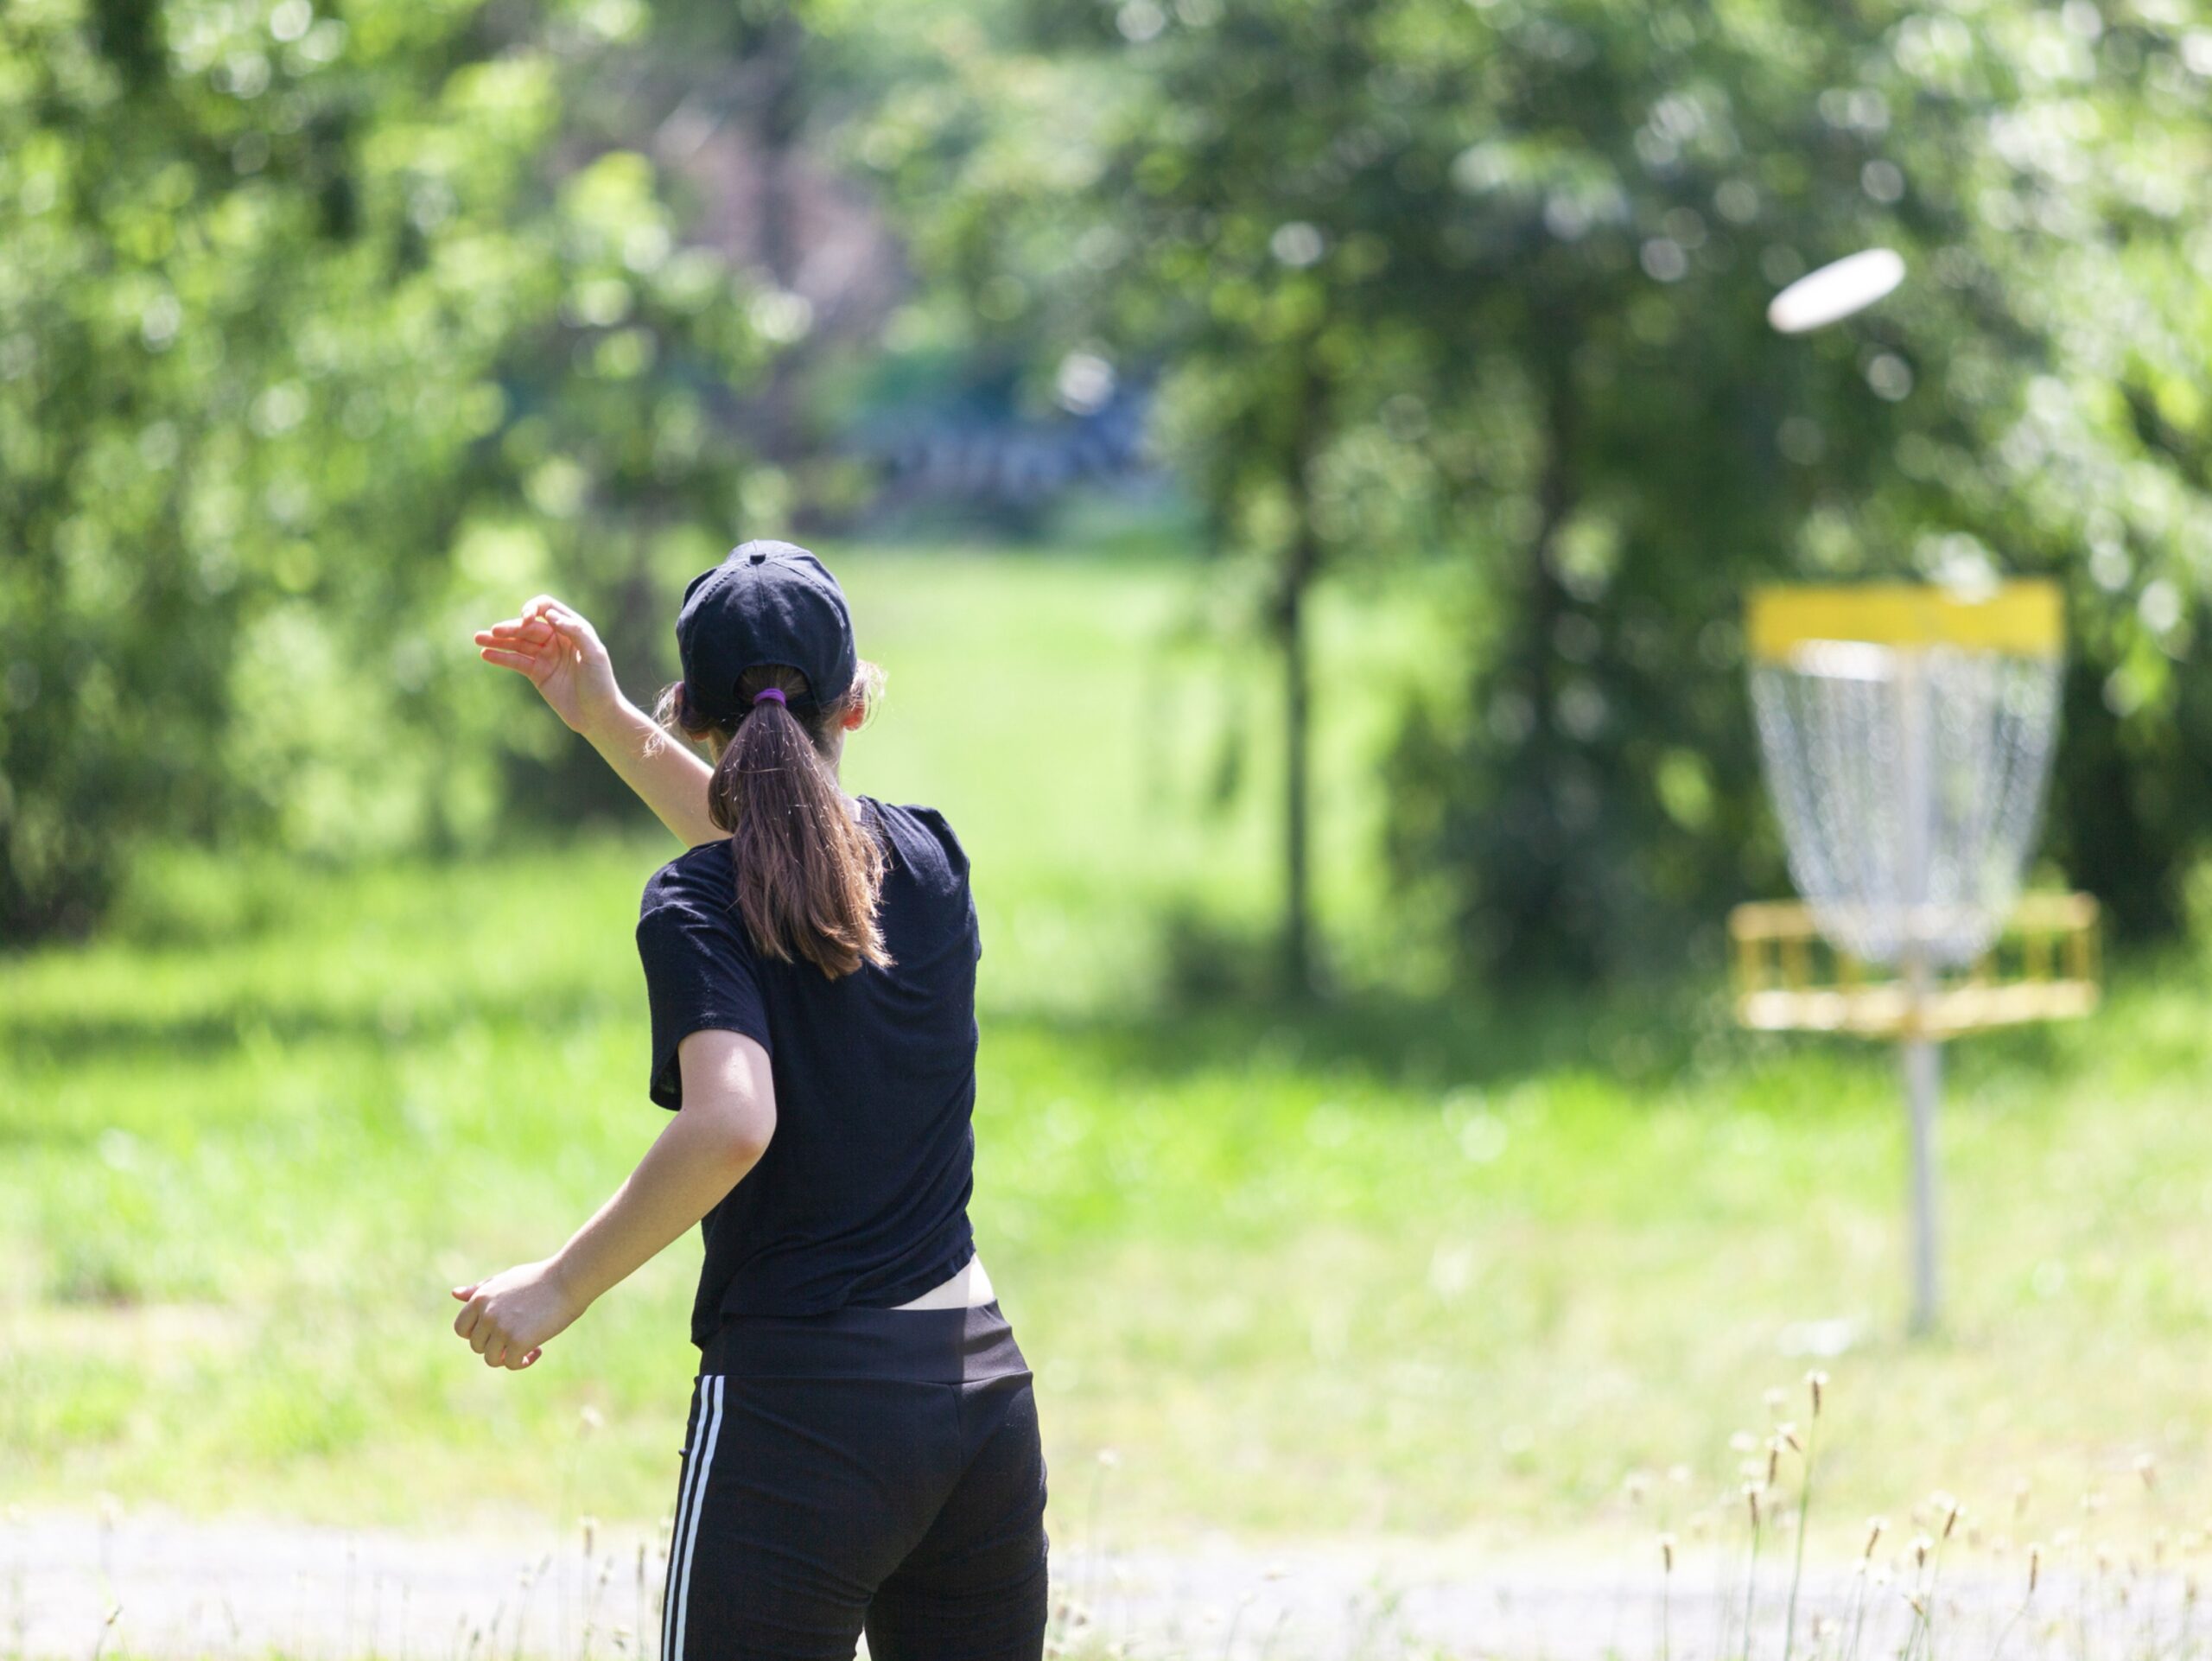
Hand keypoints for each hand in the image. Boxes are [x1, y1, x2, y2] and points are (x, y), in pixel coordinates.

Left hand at [450, 1259, 585, 1370]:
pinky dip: (523, 1362)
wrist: (568, 1278)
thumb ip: (481, 1289)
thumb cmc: (540, 1278)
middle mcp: (486, 1313)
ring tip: (529, 1347)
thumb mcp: (506, 1280)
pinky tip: (538, 1350)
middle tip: (518, 1339)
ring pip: (491, 1359)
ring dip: (508, 1357)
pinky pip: (511, 1363)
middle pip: (477, 1346)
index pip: (461, 1329)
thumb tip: (455, 1294)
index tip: (496, 1332)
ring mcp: (501, 1328)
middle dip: (495, 1346)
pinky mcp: (518, 1340)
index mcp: (481, 1298)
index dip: (477, 1335)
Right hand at [473, 596, 623, 737]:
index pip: (547, 609)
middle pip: (528, 627)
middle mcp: (557, 639)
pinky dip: (501, 657)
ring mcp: (545, 656)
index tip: (526, 619)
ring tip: (478, 638)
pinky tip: (486, 654)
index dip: (533, 609)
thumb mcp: (595, 654)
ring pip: (518, 643)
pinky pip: (516, 661)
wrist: (598, 715)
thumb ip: (576, 632)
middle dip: (510, 627)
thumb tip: (550, 616)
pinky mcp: (537, 673)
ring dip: (498, 640)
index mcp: (573, 628)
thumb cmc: (601, 684)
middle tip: (493, 631)